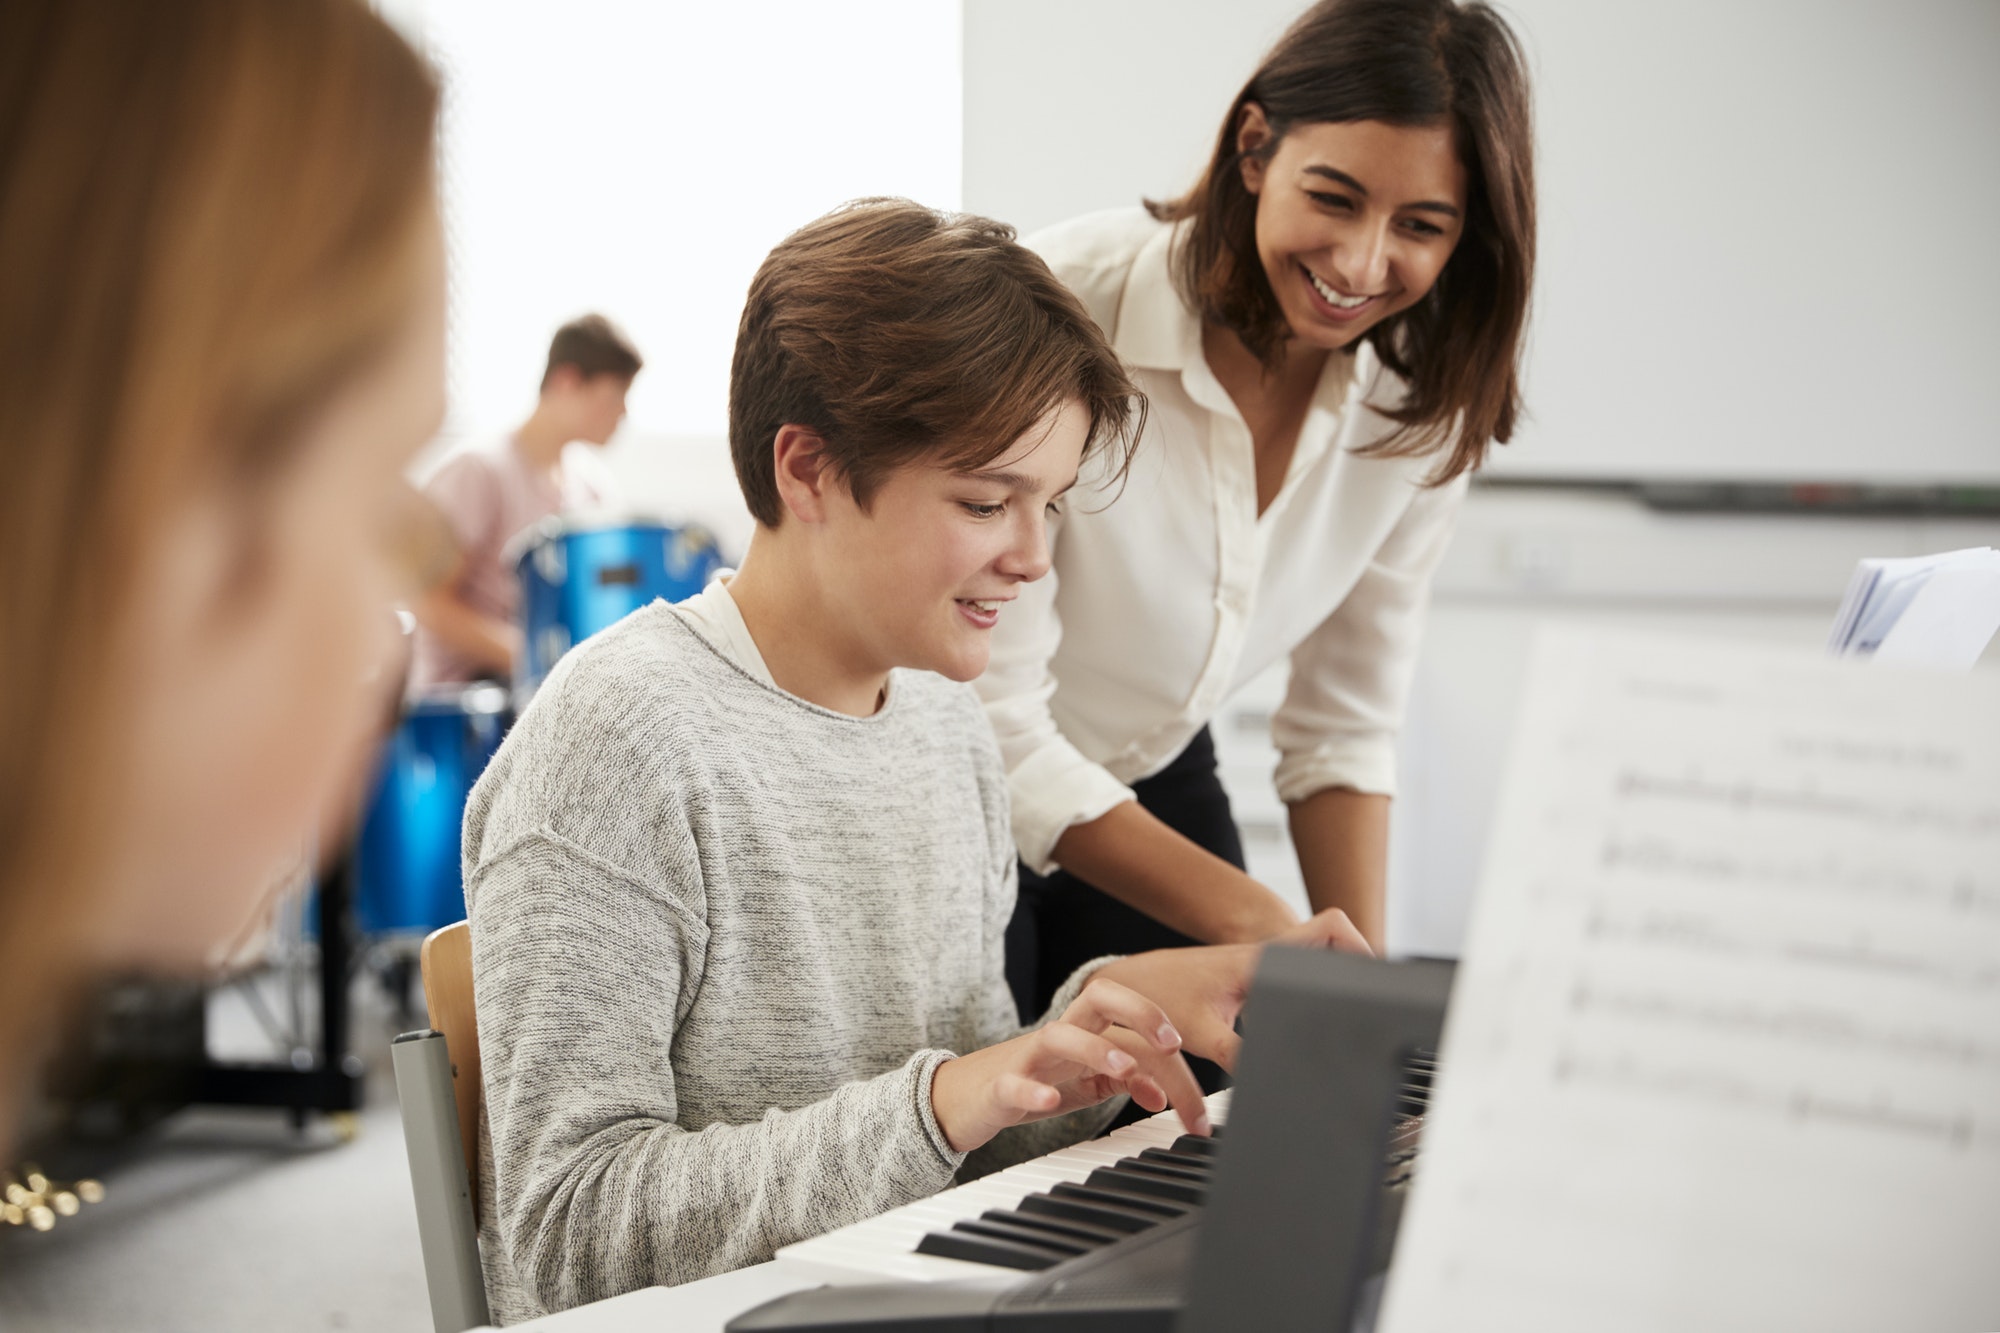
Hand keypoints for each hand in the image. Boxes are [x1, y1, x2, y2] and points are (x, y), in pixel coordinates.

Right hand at [930, 978, 1207, 1152]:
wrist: (963, 1098)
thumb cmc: (1033, 1082)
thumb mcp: (1087, 1083)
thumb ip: (1125, 1082)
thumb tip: (1163, 1094)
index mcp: (1086, 1031)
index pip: (1135, 1027)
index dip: (1170, 1053)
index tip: (1194, 1094)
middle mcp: (1061, 1035)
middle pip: (1099, 997)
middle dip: (1140, 1011)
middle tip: (1171, 1043)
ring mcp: (1028, 1058)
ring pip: (1059, 1035)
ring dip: (1095, 1049)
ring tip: (1124, 1068)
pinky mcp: (1000, 1087)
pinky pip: (1015, 1082)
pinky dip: (1034, 1090)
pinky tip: (1052, 1100)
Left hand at [1094, 908, 1371, 1071]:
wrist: (1130, 985)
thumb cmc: (1159, 999)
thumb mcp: (1201, 1033)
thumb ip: (1238, 1057)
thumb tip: (1269, 1081)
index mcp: (1261, 960)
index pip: (1328, 927)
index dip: (1360, 945)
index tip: (1373, 978)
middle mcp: (1266, 957)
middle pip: (1333, 942)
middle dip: (1360, 964)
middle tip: (1374, 998)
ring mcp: (1261, 966)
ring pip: (1315, 959)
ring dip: (1337, 977)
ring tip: (1356, 1013)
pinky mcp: (1252, 980)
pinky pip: (1295, 977)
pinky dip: (1313, 990)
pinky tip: (1318, 1022)